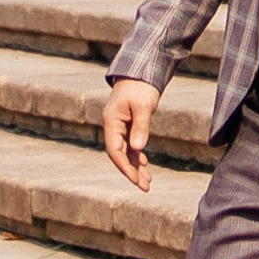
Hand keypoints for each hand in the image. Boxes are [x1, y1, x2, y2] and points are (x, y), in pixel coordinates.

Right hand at [102, 77, 160, 191]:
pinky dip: (137, 156)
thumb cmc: (141, 86)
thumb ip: (141, 127)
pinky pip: (130, 145)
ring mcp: (118, 126)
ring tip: (147, 182)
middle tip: (145, 187)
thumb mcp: (144, 106)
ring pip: (125, 151)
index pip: (115, 150)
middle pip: (119, 154)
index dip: (125, 167)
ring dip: (136, 166)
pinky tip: (145, 166)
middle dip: (132, 172)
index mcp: (111, 121)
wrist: (140, 70)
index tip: (136, 180)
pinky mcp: (127, 124)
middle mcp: (112, 126)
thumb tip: (138, 149)